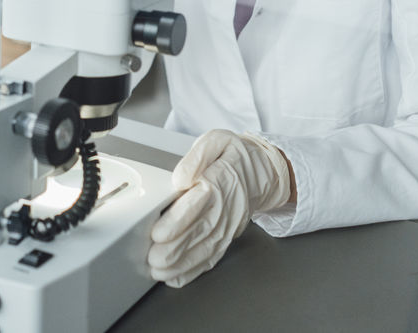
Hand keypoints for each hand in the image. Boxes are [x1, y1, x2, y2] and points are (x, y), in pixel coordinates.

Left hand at [148, 130, 293, 287]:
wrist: (263, 171)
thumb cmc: (234, 155)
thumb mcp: (216, 141)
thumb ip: (197, 157)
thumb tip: (181, 178)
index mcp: (222, 180)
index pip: (200, 202)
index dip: (179, 220)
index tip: (159, 232)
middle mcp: (226, 206)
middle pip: (201, 230)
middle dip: (176, 248)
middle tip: (154, 258)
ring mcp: (228, 225)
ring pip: (205, 248)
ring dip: (182, 263)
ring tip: (159, 270)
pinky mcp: (227, 236)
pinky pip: (212, 256)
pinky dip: (194, 270)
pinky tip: (176, 276)